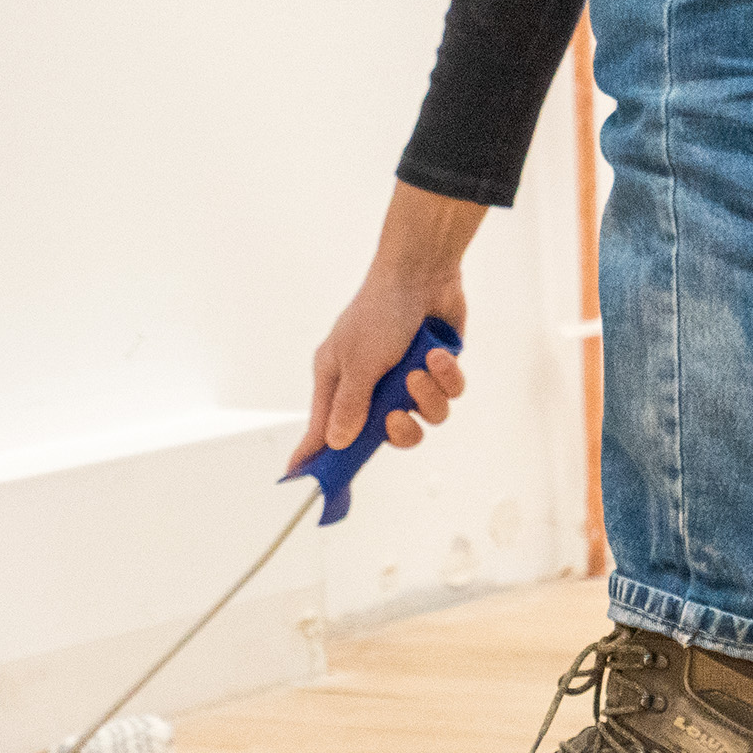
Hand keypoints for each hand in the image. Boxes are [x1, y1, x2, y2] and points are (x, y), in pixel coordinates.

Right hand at [294, 186, 487, 477]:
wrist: (424, 271)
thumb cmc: (380, 309)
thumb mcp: (359, 362)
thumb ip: (351, 407)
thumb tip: (338, 444)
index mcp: (339, 380)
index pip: (323, 429)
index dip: (316, 456)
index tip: (305, 482)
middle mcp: (371, 384)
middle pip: (384, 436)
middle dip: (399, 429)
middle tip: (396, 415)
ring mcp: (405, 379)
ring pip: (424, 418)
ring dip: (427, 396)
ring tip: (421, 368)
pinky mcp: (435, 372)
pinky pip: (447, 396)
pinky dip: (446, 378)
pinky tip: (437, 355)